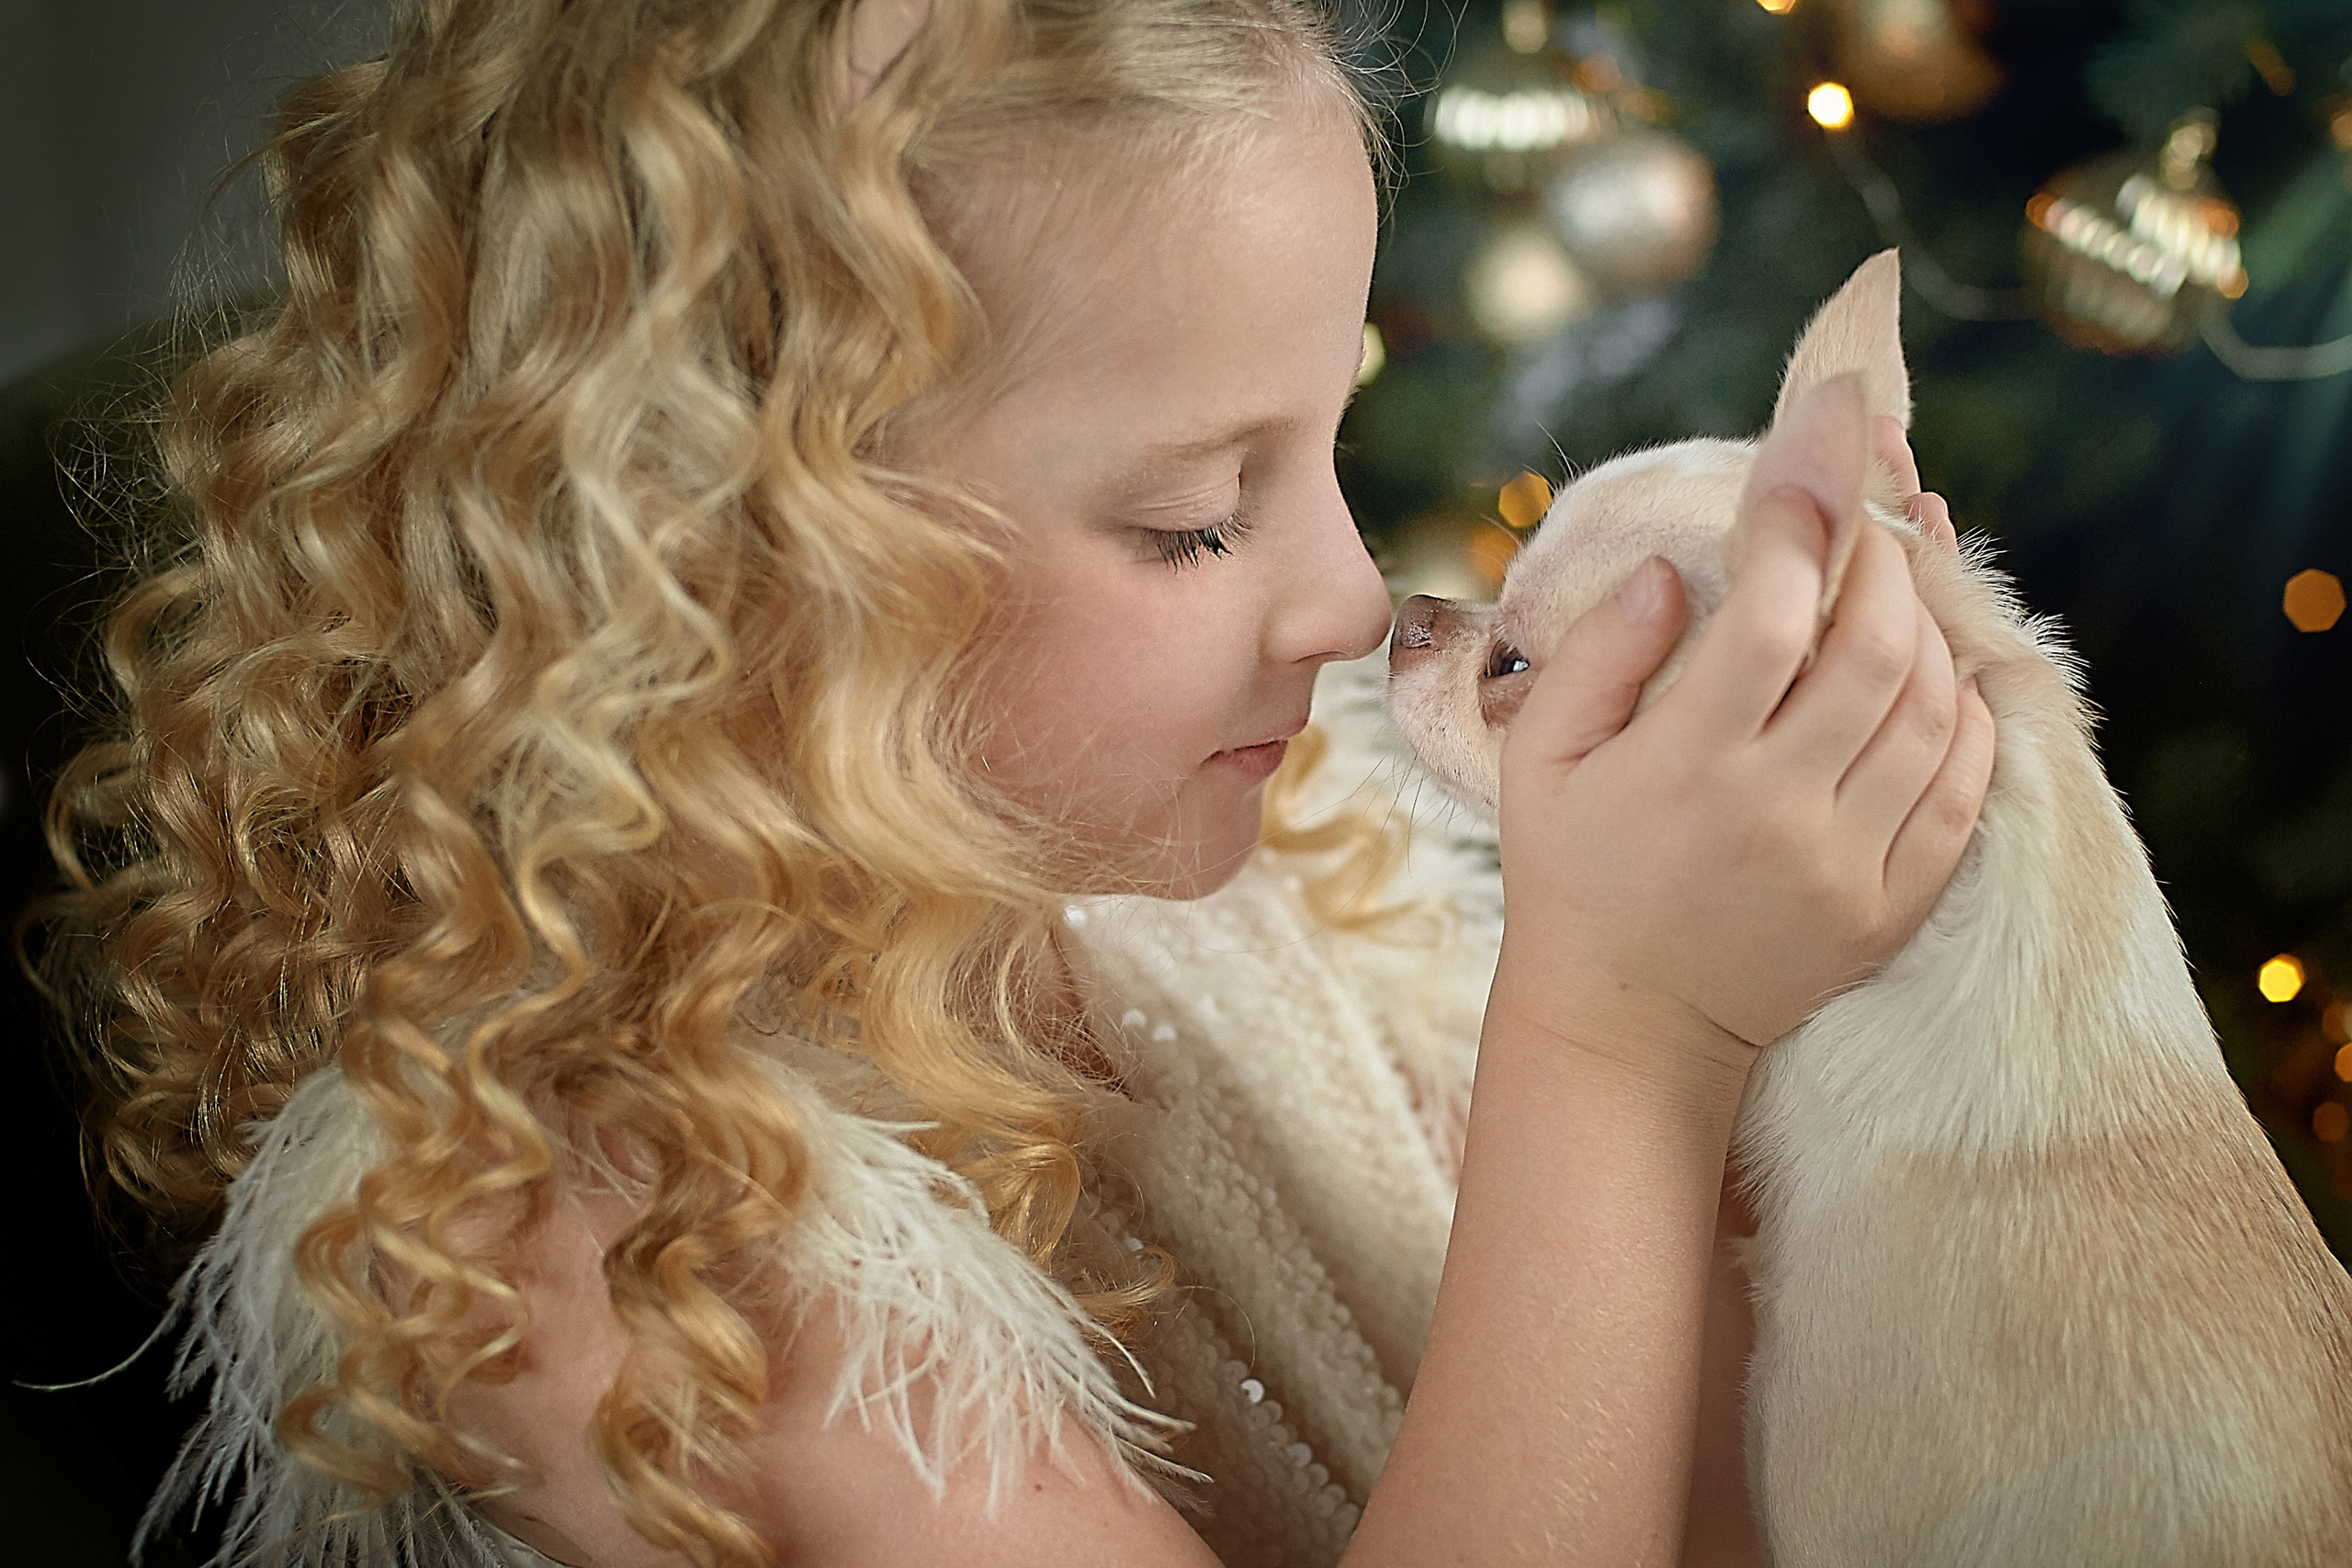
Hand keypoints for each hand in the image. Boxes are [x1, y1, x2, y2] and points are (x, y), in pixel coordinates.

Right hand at [1490, 400, 1994, 1073]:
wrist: (1627, 1026)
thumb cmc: (1572, 875)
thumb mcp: (1541, 760)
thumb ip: (1599, 655)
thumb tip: (1676, 569)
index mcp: (1686, 765)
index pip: (1776, 612)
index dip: (1807, 514)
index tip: (1821, 440)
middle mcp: (1777, 811)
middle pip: (1875, 648)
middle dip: (1883, 560)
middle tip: (1866, 525)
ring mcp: (1845, 864)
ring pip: (1930, 710)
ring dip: (1925, 629)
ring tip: (1893, 593)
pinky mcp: (1890, 907)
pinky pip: (1962, 791)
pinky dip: (1964, 717)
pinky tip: (1933, 680)